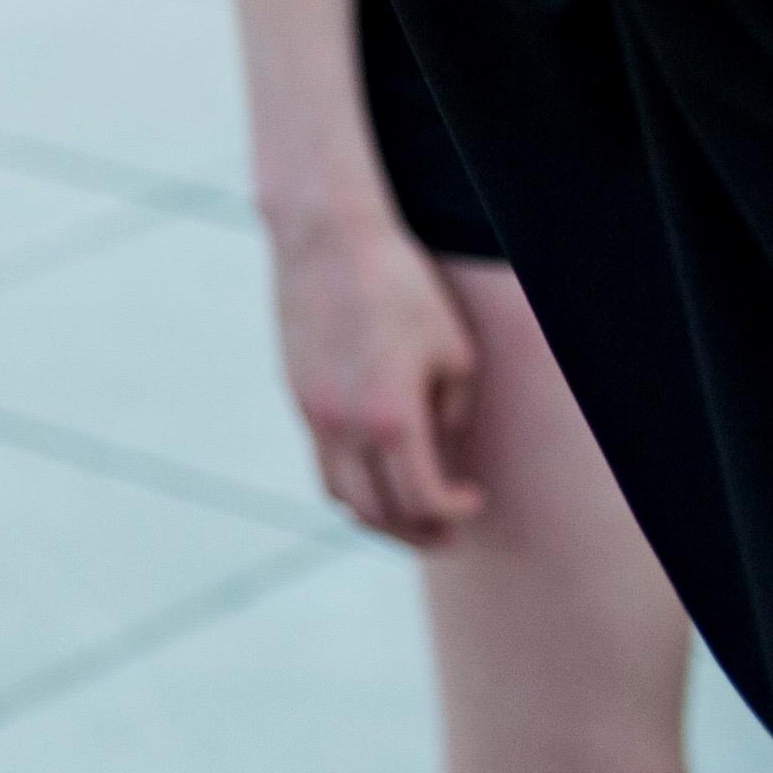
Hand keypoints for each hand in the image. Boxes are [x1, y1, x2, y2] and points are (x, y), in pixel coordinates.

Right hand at [265, 202, 484, 544]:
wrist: (327, 238)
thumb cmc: (401, 286)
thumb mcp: (453, 350)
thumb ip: (452, 412)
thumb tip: (444, 447)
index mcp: (391, 416)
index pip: (422, 499)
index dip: (454, 512)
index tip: (475, 499)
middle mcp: (344, 424)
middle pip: (375, 512)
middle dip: (416, 533)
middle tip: (447, 534)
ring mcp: (313, 412)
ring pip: (340, 495)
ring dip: (377, 517)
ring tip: (410, 516)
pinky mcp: (297, 395)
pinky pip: (322, 461)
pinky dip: (351, 483)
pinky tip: (378, 471)